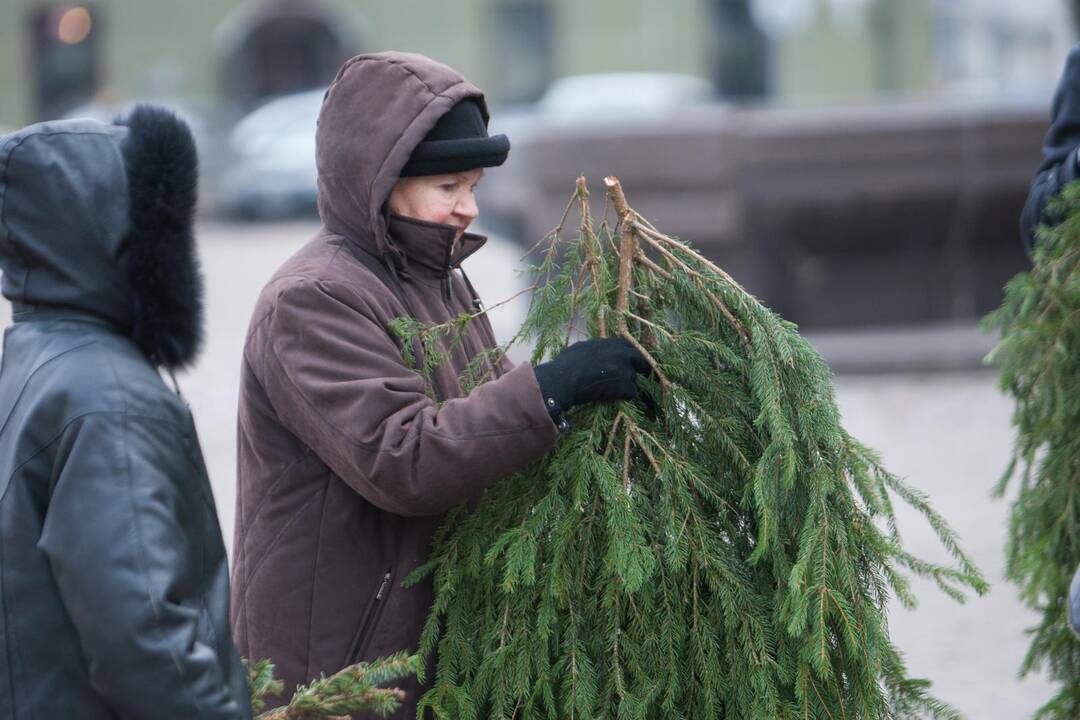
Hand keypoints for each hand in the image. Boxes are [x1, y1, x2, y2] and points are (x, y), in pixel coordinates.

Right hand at [532, 338, 648, 425]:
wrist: (563, 381)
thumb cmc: (566, 365)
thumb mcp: (583, 348)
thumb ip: (597, 349)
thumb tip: (599, 352)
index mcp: (611, 344)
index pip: (630, 347)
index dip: (630, 356)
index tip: (630, 362)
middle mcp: (621, 354)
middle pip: (642, 360)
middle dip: (642, 368)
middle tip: (638, 376)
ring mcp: (625, 370)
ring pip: (634, 379)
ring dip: (627, 385)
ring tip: (612, 391)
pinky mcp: (625, 387)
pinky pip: (632, 393)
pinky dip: (624, 396)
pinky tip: (612, 398)